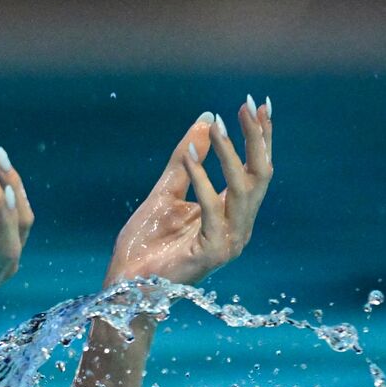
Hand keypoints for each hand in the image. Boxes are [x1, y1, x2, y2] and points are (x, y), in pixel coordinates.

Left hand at [105, 97, 273, 287]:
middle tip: (246, 105)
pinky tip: (189, 158)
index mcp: (230, 213)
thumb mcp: (165, 192)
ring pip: (244, 190)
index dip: (260, 136)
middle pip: (260, 175)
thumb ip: (186, 161)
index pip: (254, 169)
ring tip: (217, 126)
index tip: (258, 103)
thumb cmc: (145, 244)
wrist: (125, 284)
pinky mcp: (212, 253)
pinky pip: (213, 210)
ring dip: (230, 155)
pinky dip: (202, 181)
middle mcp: (237, 227)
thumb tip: (205, 121)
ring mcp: (229, 241)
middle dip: (256, 138)